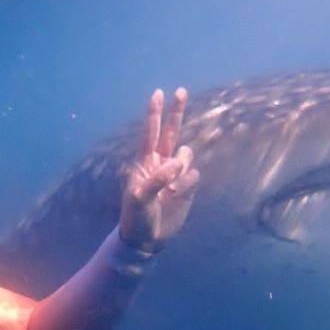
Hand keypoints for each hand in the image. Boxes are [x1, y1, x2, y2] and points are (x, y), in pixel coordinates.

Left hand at [118, 87, 199, 252]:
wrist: (146, 239)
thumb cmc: (136, 217)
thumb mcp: (140, 199)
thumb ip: (157, 180)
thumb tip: (176, 164)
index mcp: (144, 163)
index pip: (151, 133)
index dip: (155, 114)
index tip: (158, 93)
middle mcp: (160, 164)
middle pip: (171, 132)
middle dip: (176, 112)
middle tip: (181, 90)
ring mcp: (175, 175)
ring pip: (186, 155)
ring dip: (182, 166)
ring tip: (171, 188)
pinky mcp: (187, 187)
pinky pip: (194, 175)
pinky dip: (187, 185)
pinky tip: (176, 198)